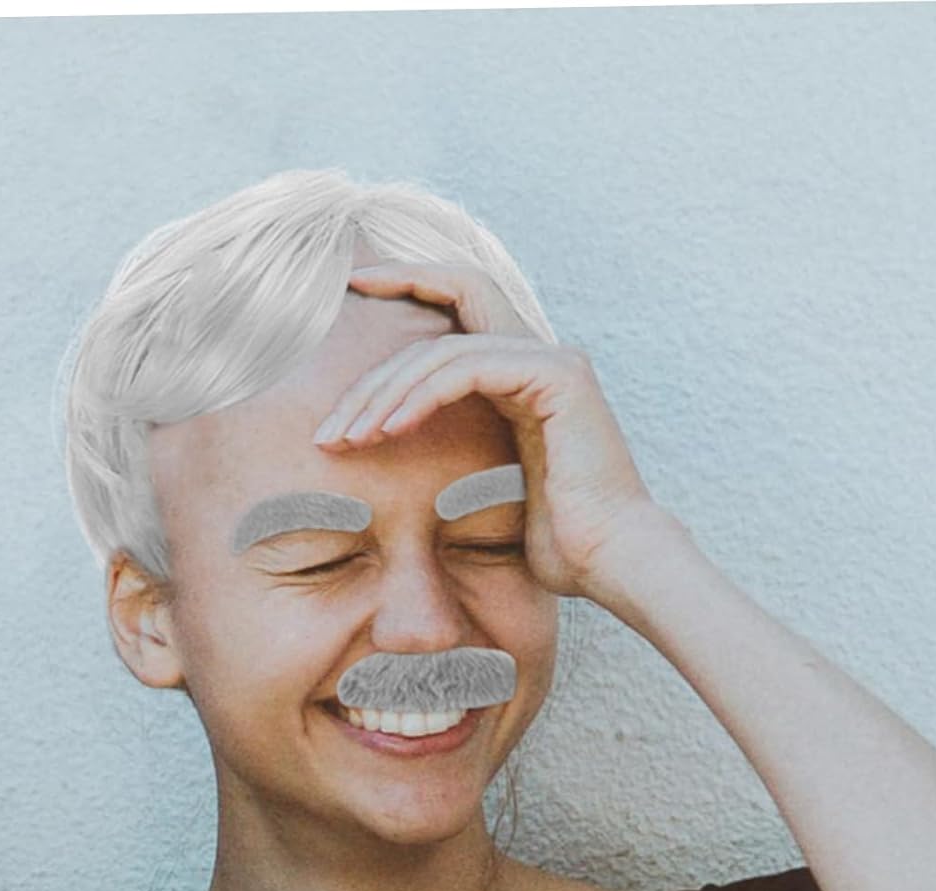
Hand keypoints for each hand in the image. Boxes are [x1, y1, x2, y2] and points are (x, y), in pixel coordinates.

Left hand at [315, 262, 680, 599]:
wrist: (609, 561)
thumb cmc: (555, 541)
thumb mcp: (484, 487)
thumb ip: (451, 448)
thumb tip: (385, 446)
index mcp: (521, 373)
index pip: (456, 306)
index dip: (404, 285)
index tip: (347, 298)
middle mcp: (538, 354)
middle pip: (441, 317)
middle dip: (375, 360)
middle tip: (326, 424)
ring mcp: (552, 359)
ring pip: (443, 349)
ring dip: (383, 394)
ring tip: (345, 439)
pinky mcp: (558, 375)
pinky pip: (468, 368)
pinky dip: (420, 397)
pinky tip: (387, 430)